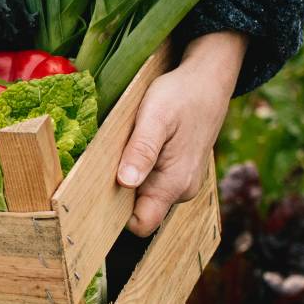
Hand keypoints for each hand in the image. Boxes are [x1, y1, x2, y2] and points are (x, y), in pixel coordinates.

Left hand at [116, 31, 245, 235]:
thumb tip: (126, 182)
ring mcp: (183, 182)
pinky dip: (139, 168)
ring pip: (145, 195)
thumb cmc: (181, 95)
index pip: (142, 224)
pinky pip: (153, 182)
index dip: (116, 216)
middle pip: (139, 210)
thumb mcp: (155, 117)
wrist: (208, 80)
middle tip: (104, 161)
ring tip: (122, 147)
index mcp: (175, 183)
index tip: (96, 193)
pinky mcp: (180, 172)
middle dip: (118, 193)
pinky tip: (135, 146)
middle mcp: (182, 190)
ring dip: (128, 178)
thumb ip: (142, 150)